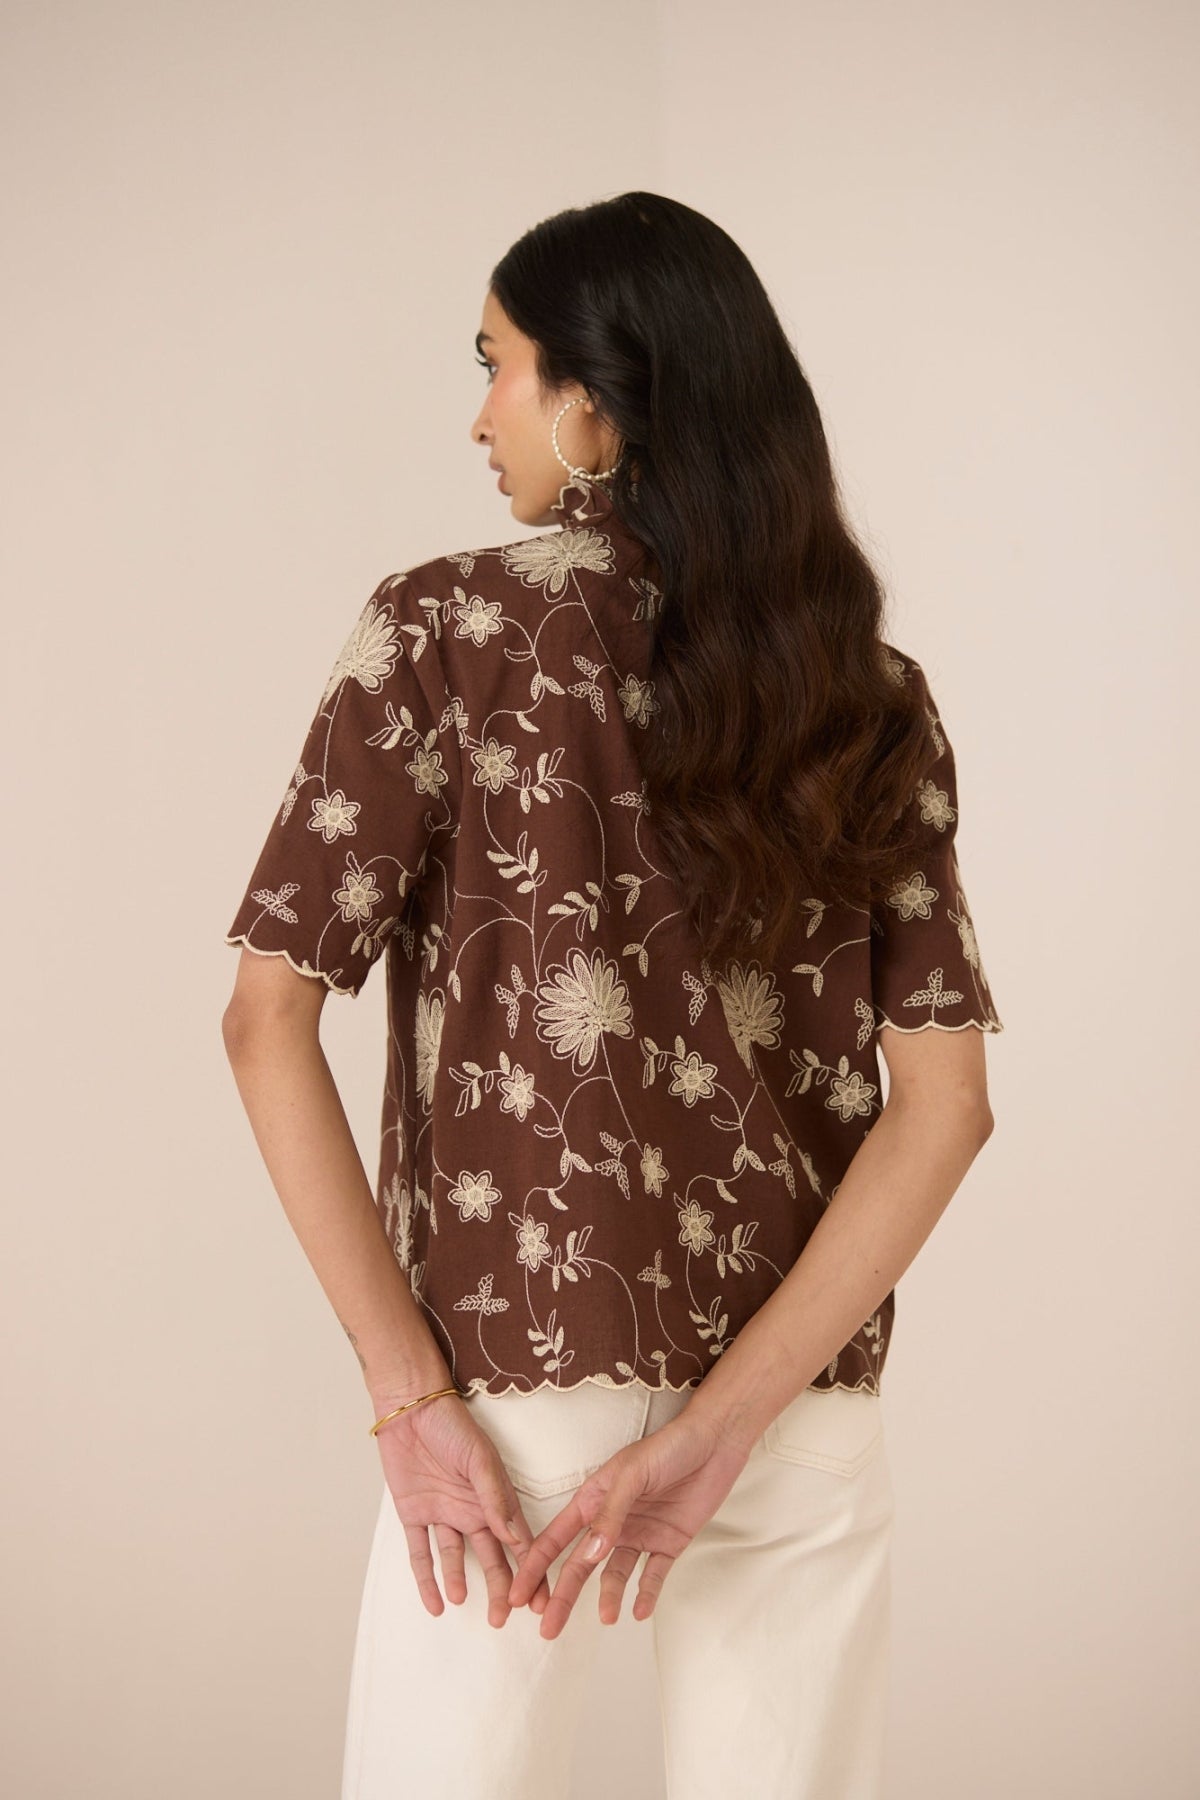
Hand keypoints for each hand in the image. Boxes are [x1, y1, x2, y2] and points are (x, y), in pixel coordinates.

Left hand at [373, 1390, 552, 1626]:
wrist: (410, 1408)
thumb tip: (515, 1539)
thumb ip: (495, 1498)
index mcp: (494, 1497)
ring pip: (455, 1559)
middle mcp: (472, 1511)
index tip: (540, 1600)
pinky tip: (435, 1604)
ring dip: (461, 1582)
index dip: (531, 1571)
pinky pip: (421, 1553)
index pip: (518, 1542)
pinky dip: (427, 1579)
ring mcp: (443, 1514)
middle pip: (490, 1558)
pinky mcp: (415, 1514)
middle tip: (505, 1617)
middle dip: (501, 1587)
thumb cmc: (452, 1425)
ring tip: (466, 1602)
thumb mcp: (479, 1458)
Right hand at [506, 1407, 750, 1638]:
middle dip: (563, 1596)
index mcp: (593, 1500)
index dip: (535, 1567)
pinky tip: (640, 1611)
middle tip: (548, 1629)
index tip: (517, 1596)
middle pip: (580, 1565)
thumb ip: (610, 1515)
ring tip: (606, 1618)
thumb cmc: (667, 1448)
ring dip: (608, 1596)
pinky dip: (646, 1594)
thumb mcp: (632, 1475)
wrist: (714, 1443)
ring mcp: (639, 1534)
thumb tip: (588, 1555)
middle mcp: (611, 1521)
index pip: (556, 1538)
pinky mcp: (668, 1543)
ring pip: (615, 1574)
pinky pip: (653, 1575)